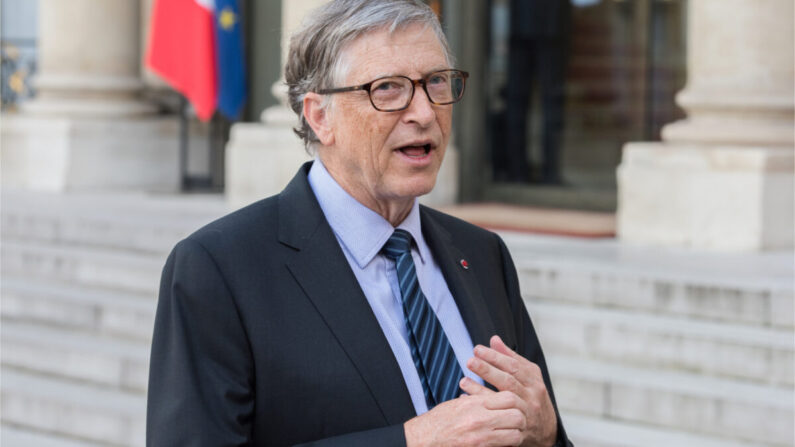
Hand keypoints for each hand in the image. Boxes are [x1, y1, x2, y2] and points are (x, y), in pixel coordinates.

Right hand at [404, 389, 526, 446]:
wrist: (423, 440)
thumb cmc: (438, 422)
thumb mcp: (457, 404)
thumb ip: (478, 399)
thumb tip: (495, 398)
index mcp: (475, 404)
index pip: (510, 398)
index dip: (516, 403)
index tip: (514, 407)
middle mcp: (480, 420)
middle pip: (517, 416)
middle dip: (521, 420)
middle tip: (518, 422)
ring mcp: (481, 438)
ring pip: (515, 435)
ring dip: (516, 435)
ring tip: (511, 434)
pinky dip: (506, 446)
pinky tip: (503, 444)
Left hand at [464, 335, 556, 446]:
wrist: (546, 429)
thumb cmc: (532, 397)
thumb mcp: (527, 375)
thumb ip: (511, 358)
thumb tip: (494, 339)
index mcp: (533, 378)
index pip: (513, 365)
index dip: (495, 356)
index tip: (478, 349)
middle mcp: (532, 394)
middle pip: (509, 380)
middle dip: (488, 370)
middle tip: (470, 361)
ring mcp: (526, 411)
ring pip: (503, 398)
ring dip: (481, 389)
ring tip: (463, 381)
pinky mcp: (518, 426)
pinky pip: (498, 415)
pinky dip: (482, 407)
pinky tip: (467, 399)